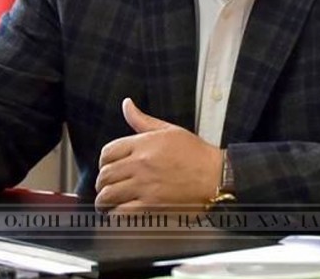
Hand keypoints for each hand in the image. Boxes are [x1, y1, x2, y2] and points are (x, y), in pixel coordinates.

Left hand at [94, 98, 221, 212]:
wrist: (217, 177)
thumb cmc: (197, 155)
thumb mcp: (169, 130)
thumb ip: (142, 120)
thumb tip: (127, 104)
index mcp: (143, 144)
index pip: (107, 152)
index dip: (103, 162)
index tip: (106, 168)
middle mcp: (140, 164)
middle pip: (105, 175)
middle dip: (102, 183)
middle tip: (105, 187)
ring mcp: (144, 186)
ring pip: (108, 195)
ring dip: (103, 201)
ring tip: (106, 203)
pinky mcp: (151, 206)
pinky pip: (121, 212)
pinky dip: (115, 215)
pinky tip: (117, 214)